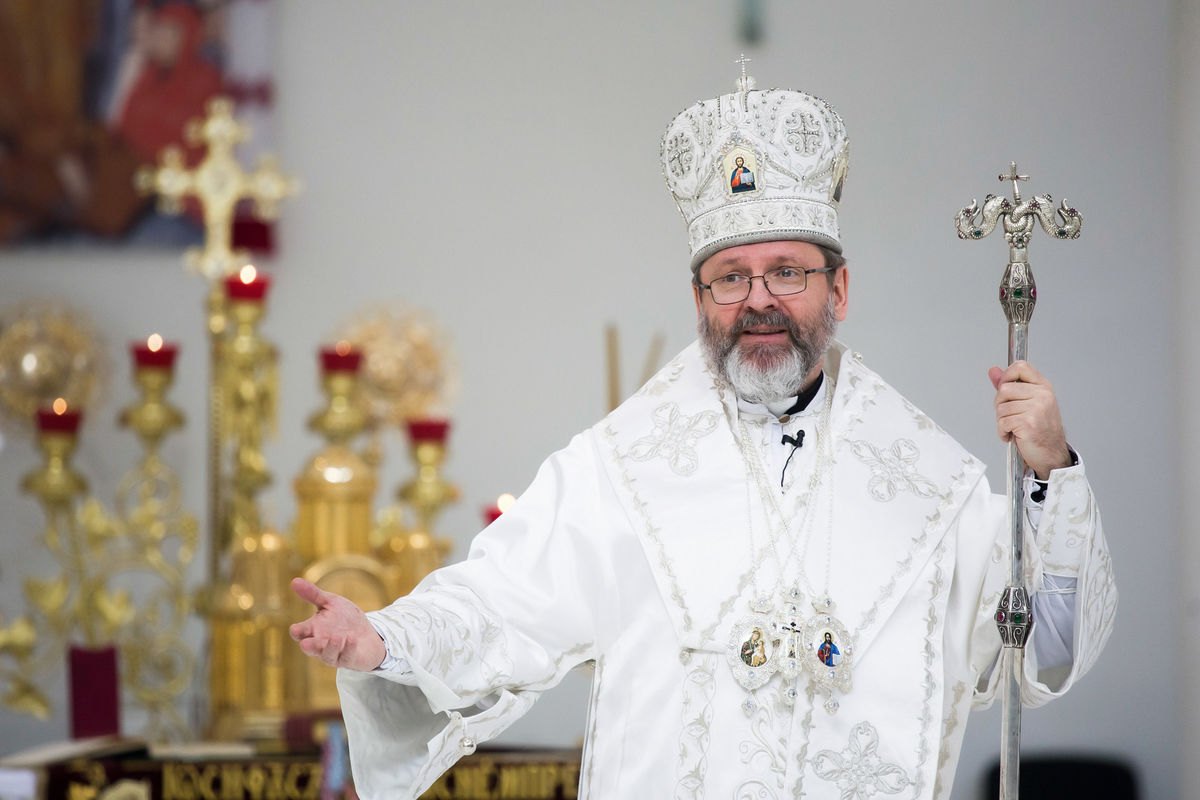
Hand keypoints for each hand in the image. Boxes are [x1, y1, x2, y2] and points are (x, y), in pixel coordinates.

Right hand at [288, 577, 386, 670]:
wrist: (367, 633)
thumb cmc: (344, 619)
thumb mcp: (330, 603)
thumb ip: (313, 594)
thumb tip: (294, 581)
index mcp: (312, 630)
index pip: (299, 633)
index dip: (297, 631)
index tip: (296, 628)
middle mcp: (320, 644)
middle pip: (310, 648)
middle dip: (309, 646)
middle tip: (306, 643)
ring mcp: (334, 653)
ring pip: (327, 655)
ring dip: (331, 647)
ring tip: (336, 637)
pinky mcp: (348, 659)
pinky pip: (346, 657)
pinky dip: (349, 648)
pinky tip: (352, 638)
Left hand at [988, 361, 1071, 479]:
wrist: (1051, 453)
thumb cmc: (1039, 428)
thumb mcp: (1027, 402)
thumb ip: (1009, 385)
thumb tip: (993, 370)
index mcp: (1043, 387)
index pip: (1020, 366)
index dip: (1006, 376)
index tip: (1005, 389)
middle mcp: (1042, 395)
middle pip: (1004, 388)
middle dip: (1000, 404)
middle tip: (1010, 415)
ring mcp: (1037, 408)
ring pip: (1001, 407)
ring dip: (1002, 420)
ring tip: (1014, 427)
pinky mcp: (1028, 422)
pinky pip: (1002, 422)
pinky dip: (1002, 432)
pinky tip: (1012, 435)